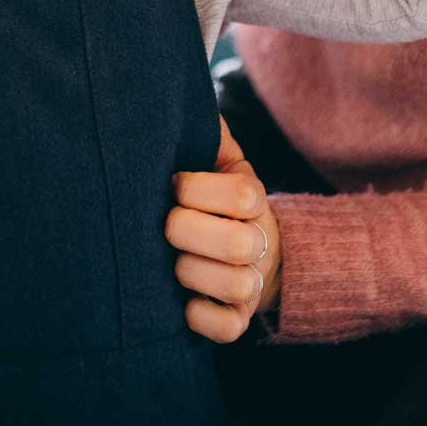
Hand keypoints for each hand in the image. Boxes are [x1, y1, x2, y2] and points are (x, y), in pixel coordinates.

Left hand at [166, 116, 281, 342]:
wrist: (242, 247)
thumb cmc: (208, 194)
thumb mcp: (213, 156)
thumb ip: (202, 132)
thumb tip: (171, 97)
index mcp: (251, 198)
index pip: (242, 194)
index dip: (199, 190)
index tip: (174, 184)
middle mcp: (258, 240)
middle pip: (238, 244)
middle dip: (189, 233)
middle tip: (167, 226)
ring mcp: (252, 282)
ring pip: (235, 286)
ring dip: (194, 274)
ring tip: (174, 264)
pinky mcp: (238, 318)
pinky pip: (227, 328)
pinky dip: (202, 317)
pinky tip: (183, 302)